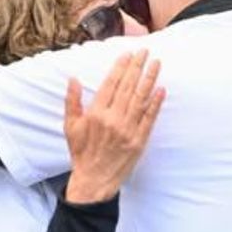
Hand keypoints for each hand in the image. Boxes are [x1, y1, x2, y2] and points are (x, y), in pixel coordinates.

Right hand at [64, 50, 164, 203]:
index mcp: (96, 113)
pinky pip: (149, 119)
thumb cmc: (81, 152)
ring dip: (149, 79)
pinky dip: (156, 104)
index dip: (120, 67)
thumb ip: (72, 101)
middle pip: (127, 87)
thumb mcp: (70, 126)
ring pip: (140, 99)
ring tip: (156, 63)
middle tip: (145, 51)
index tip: (128, 54)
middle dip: (137, 67)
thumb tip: (72, 79)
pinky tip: (161, 89)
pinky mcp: (139, 141)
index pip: (111, 84)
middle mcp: (113, 119)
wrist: (94, 180)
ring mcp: (128, 130)